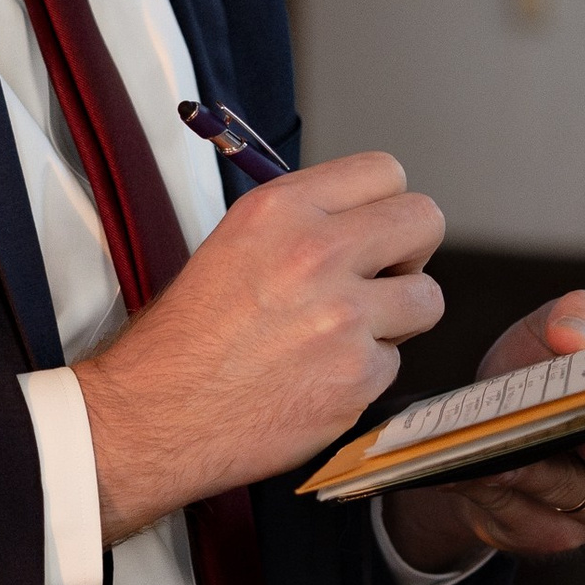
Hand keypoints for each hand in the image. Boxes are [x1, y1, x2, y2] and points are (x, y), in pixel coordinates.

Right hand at [75, 153, 444, 540]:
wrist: (157, 413)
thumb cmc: (185, 337)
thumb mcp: (234, 242)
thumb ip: (302, 224)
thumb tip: (358, 221)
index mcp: (282, 210)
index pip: (385, 171)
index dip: (385, 203)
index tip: (375, 229)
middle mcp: (317, 254)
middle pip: (425, 220)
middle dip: (410, 250)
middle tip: (382, 276)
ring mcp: (343, 318)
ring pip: (427, 298)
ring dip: (398, 317)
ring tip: (348, 333)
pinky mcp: (357, 377)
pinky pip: (394, 362)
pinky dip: (364, 373)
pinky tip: (320, 377)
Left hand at [372, 287, 584, 574]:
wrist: (483, 438)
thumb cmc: (536, 379)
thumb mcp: (548, 334)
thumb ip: (571, 317)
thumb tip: (576, 336)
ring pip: (574, 487)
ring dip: (536, 467)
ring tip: (501, 448)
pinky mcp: (558, 537)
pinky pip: (525, 514)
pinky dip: (496, 491)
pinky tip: (469, 471)